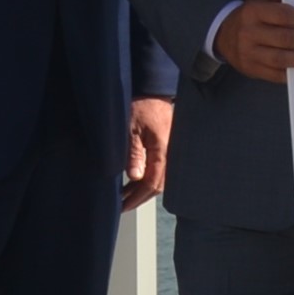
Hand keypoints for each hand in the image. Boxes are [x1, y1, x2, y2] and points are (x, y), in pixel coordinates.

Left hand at [122, 95, 174, 209]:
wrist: (154, 88)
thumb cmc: (142, 104)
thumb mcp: (131, 129)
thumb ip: (134, 154)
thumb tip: (135, 177)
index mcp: (163, 150)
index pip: (152, 183)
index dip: (137, 198)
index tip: (123, 206)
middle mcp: (170, 153)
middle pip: (158, 185)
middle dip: (139, 197)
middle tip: (122, 205)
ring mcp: (171, 151)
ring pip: (159, 178)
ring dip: (143, 188)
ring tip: (125, 194)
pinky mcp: (167, 147)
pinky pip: (160, 168)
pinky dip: (148, 177)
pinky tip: (135, 179)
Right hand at [218, 0, 293, 81]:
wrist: (223, 37)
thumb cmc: (249, 17)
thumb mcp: (259, 0)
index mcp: (253, 12)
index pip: (281, 15)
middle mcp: (249, 33)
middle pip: (283, 38)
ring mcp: (248, 53)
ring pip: (280, 58)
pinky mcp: (251, 69)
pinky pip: (274, 74)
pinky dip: (291, 73)